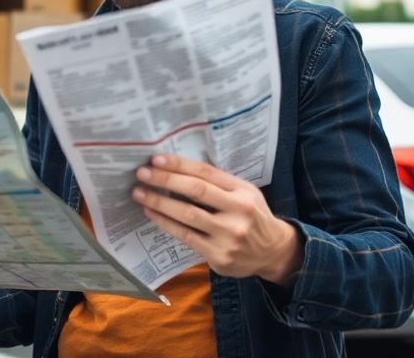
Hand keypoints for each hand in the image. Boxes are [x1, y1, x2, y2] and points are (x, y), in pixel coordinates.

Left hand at [132, 154, 301, 284]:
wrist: (274, 253)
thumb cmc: (252, 216)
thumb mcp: (245, 193)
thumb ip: (218, 183)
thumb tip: (177, 167)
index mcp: (243, 191)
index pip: (206, 172)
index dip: (179, 165)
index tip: (155, 159)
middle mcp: (239, 211)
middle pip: (195, 191)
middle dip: (164, 180)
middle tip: (141, 174)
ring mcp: (229, 235)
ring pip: (187, 215)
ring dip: (159, 202)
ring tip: (139, 193)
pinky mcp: (219, 255)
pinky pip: (186, 236)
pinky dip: (165, 223)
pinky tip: (152, 213)